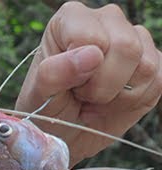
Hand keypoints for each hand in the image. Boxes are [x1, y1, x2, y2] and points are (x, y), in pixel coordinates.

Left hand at [15, 1, 161, 165]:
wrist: (66, 131)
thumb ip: (54, 73)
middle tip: (83, 96)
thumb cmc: (47, 108)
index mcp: (71, 19)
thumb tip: (92, 54)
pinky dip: (135, 102)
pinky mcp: (154, 61)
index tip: (69, 85)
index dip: (84, 71)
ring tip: (96, 100)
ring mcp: (134, 38)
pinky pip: (159, 81)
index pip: (92, 37)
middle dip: (103, 86)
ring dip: (119, 97)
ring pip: (146, 66)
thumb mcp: (39, 95)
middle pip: (126, 47)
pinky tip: (114, 103)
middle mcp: (106, 20)